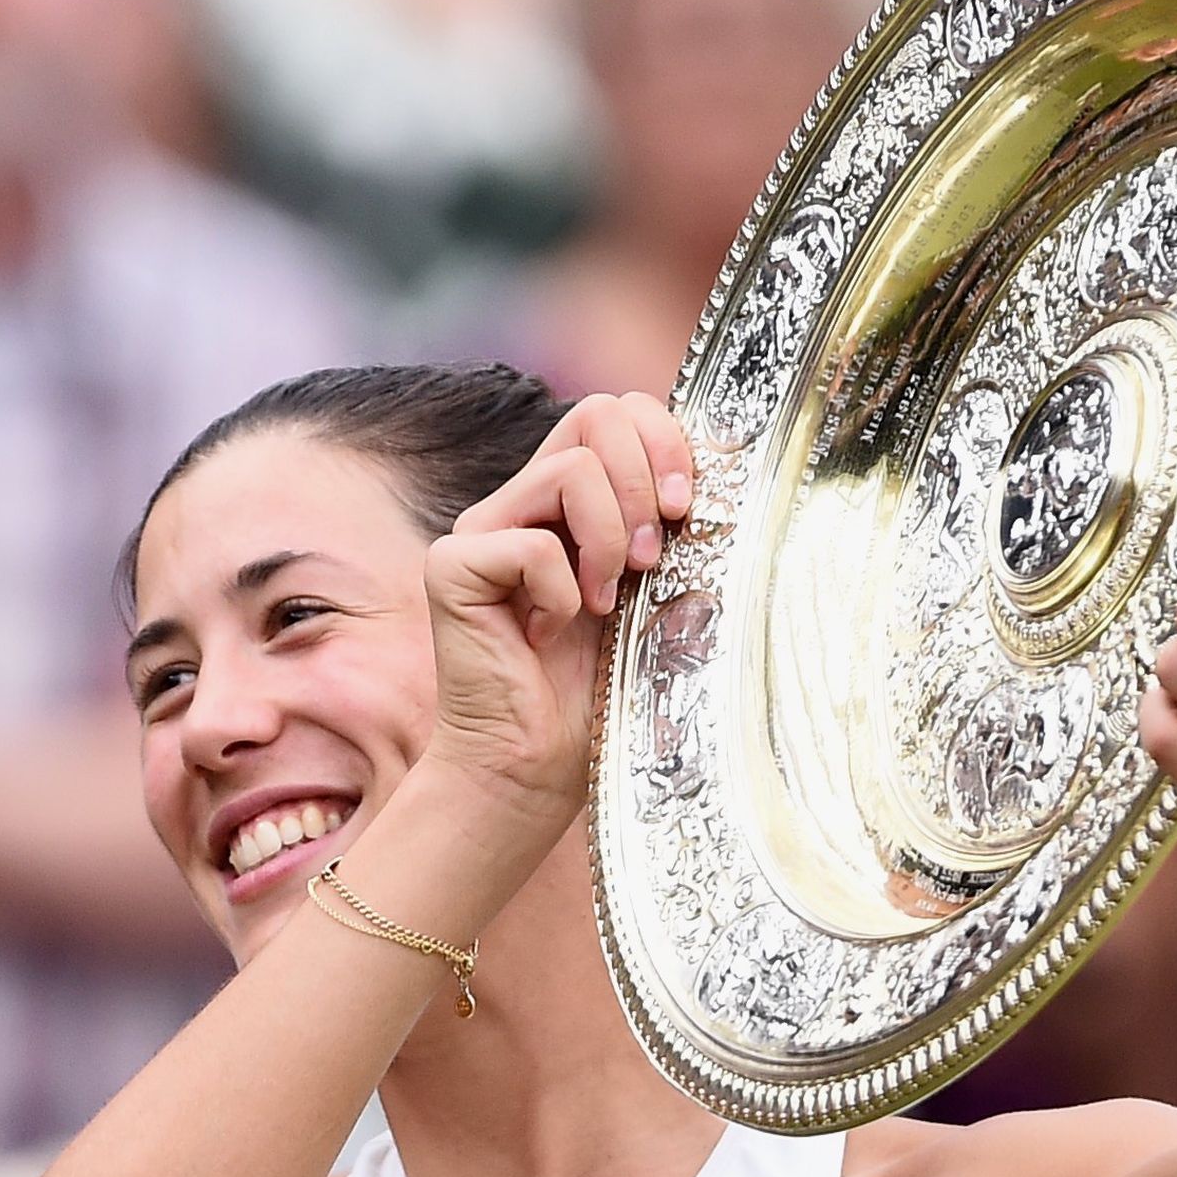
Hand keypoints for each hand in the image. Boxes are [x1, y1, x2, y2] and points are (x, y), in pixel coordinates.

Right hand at [419, 393, 691, 817]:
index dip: (664, 439)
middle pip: (595, 414)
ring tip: (605, 603)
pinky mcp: (451, 566)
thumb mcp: (655, 593)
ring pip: (570, 472)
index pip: (617, 410)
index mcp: (571, 500)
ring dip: (610, 540)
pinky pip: (530, 543)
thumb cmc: (599, 692)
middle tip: (652, 558)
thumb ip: (668, 528)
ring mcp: (481, 529)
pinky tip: (547, 634)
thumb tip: (724, 467)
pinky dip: (561, 591)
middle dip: (644, 480)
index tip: (687, 508)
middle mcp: (521, 501)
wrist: (536, 766)